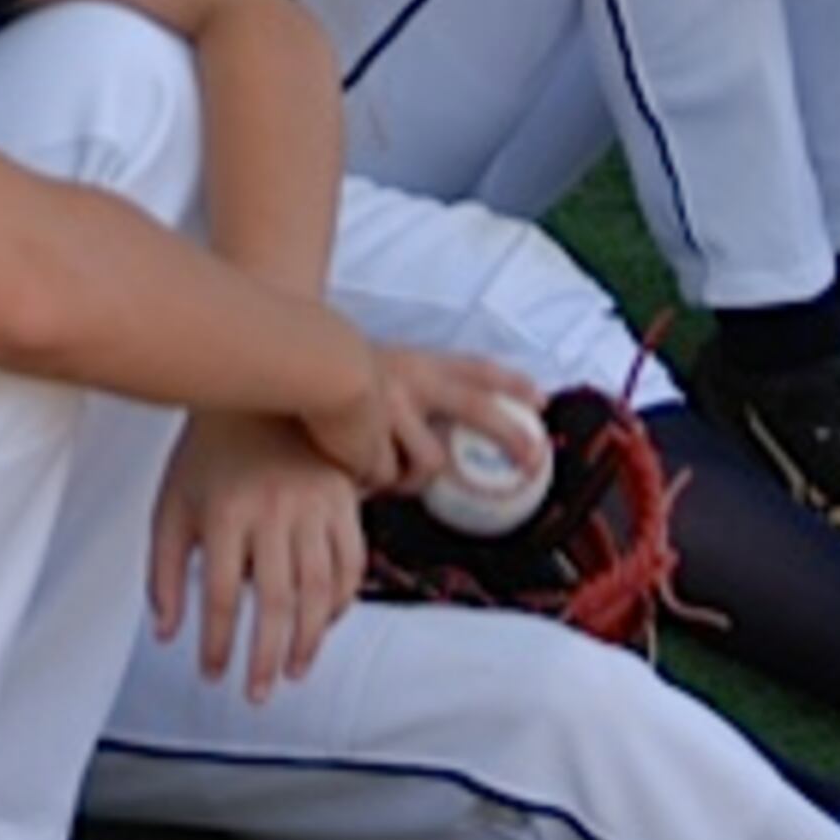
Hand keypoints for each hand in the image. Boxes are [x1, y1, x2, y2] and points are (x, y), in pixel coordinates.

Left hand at [147, 412, 363, 700]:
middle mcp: (273, 510)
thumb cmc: (208, 454)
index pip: (221, 595)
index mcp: (224, 512)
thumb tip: (167, 633)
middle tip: (258, 693)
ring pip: (320, 588)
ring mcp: (315, 504)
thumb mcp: (172, 504)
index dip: (216, 643)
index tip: (212, 674)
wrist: (261, 392)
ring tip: (293, 671)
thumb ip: (162, 570)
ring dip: (308, 639)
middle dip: (265, 656)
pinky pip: (352, 562)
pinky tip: (324, 626)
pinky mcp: (344, 499)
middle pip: (274, 601)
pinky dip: (343, 601)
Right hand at [297, 343, 541, 495]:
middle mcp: (417, 383)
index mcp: (419, 362)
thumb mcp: (377, 368)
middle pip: (478, 411)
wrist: (298, 360)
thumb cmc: (325, 362)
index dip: (511, 385)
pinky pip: (383, 478)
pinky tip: (348, 462)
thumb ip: (404, 397)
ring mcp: (398, 413)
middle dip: (512, 436)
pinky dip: (370, 478)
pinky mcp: (376, 444)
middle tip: (533, 458)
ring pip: (427, 465)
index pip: (476, 369)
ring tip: (378, 467)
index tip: (541, 400)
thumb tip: (425, 444)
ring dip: (408, 476)